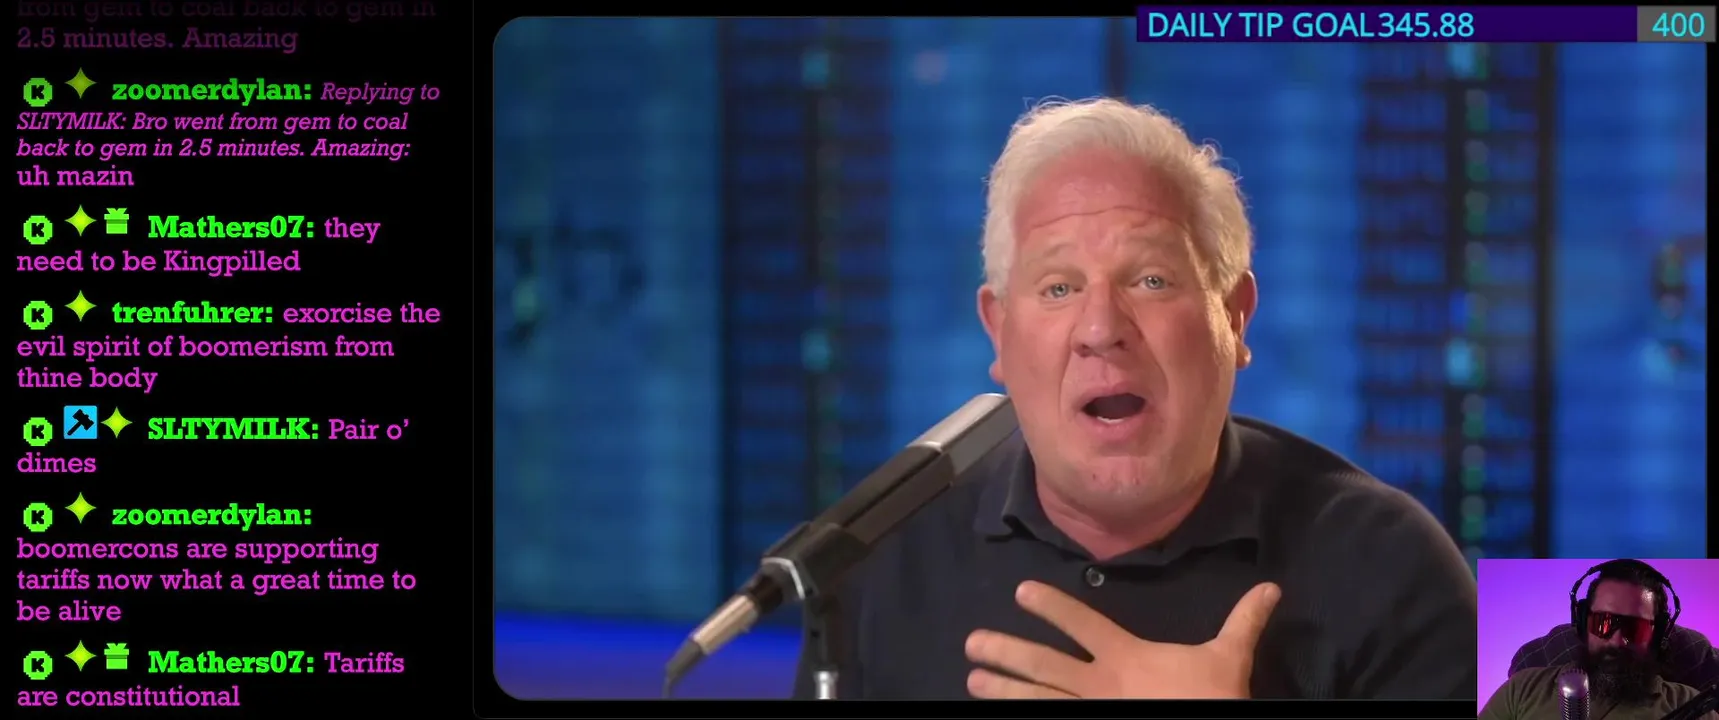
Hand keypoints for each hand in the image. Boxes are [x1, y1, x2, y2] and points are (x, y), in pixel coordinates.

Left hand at [964, 580, 1280, 698]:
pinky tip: (999, 718)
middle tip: (972, 644)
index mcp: (1126, 658)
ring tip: (972, 681)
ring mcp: (1091, 713)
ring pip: (1038, 700)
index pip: (1083, 624)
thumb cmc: (1212, 700)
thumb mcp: (1228, 659)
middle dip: (1007, 652)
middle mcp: (1100, 685)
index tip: (1020, 592)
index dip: (1051, 606)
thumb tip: (1269, 588)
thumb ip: (1242, 621)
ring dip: (1004, 690)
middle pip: (1044, 665)